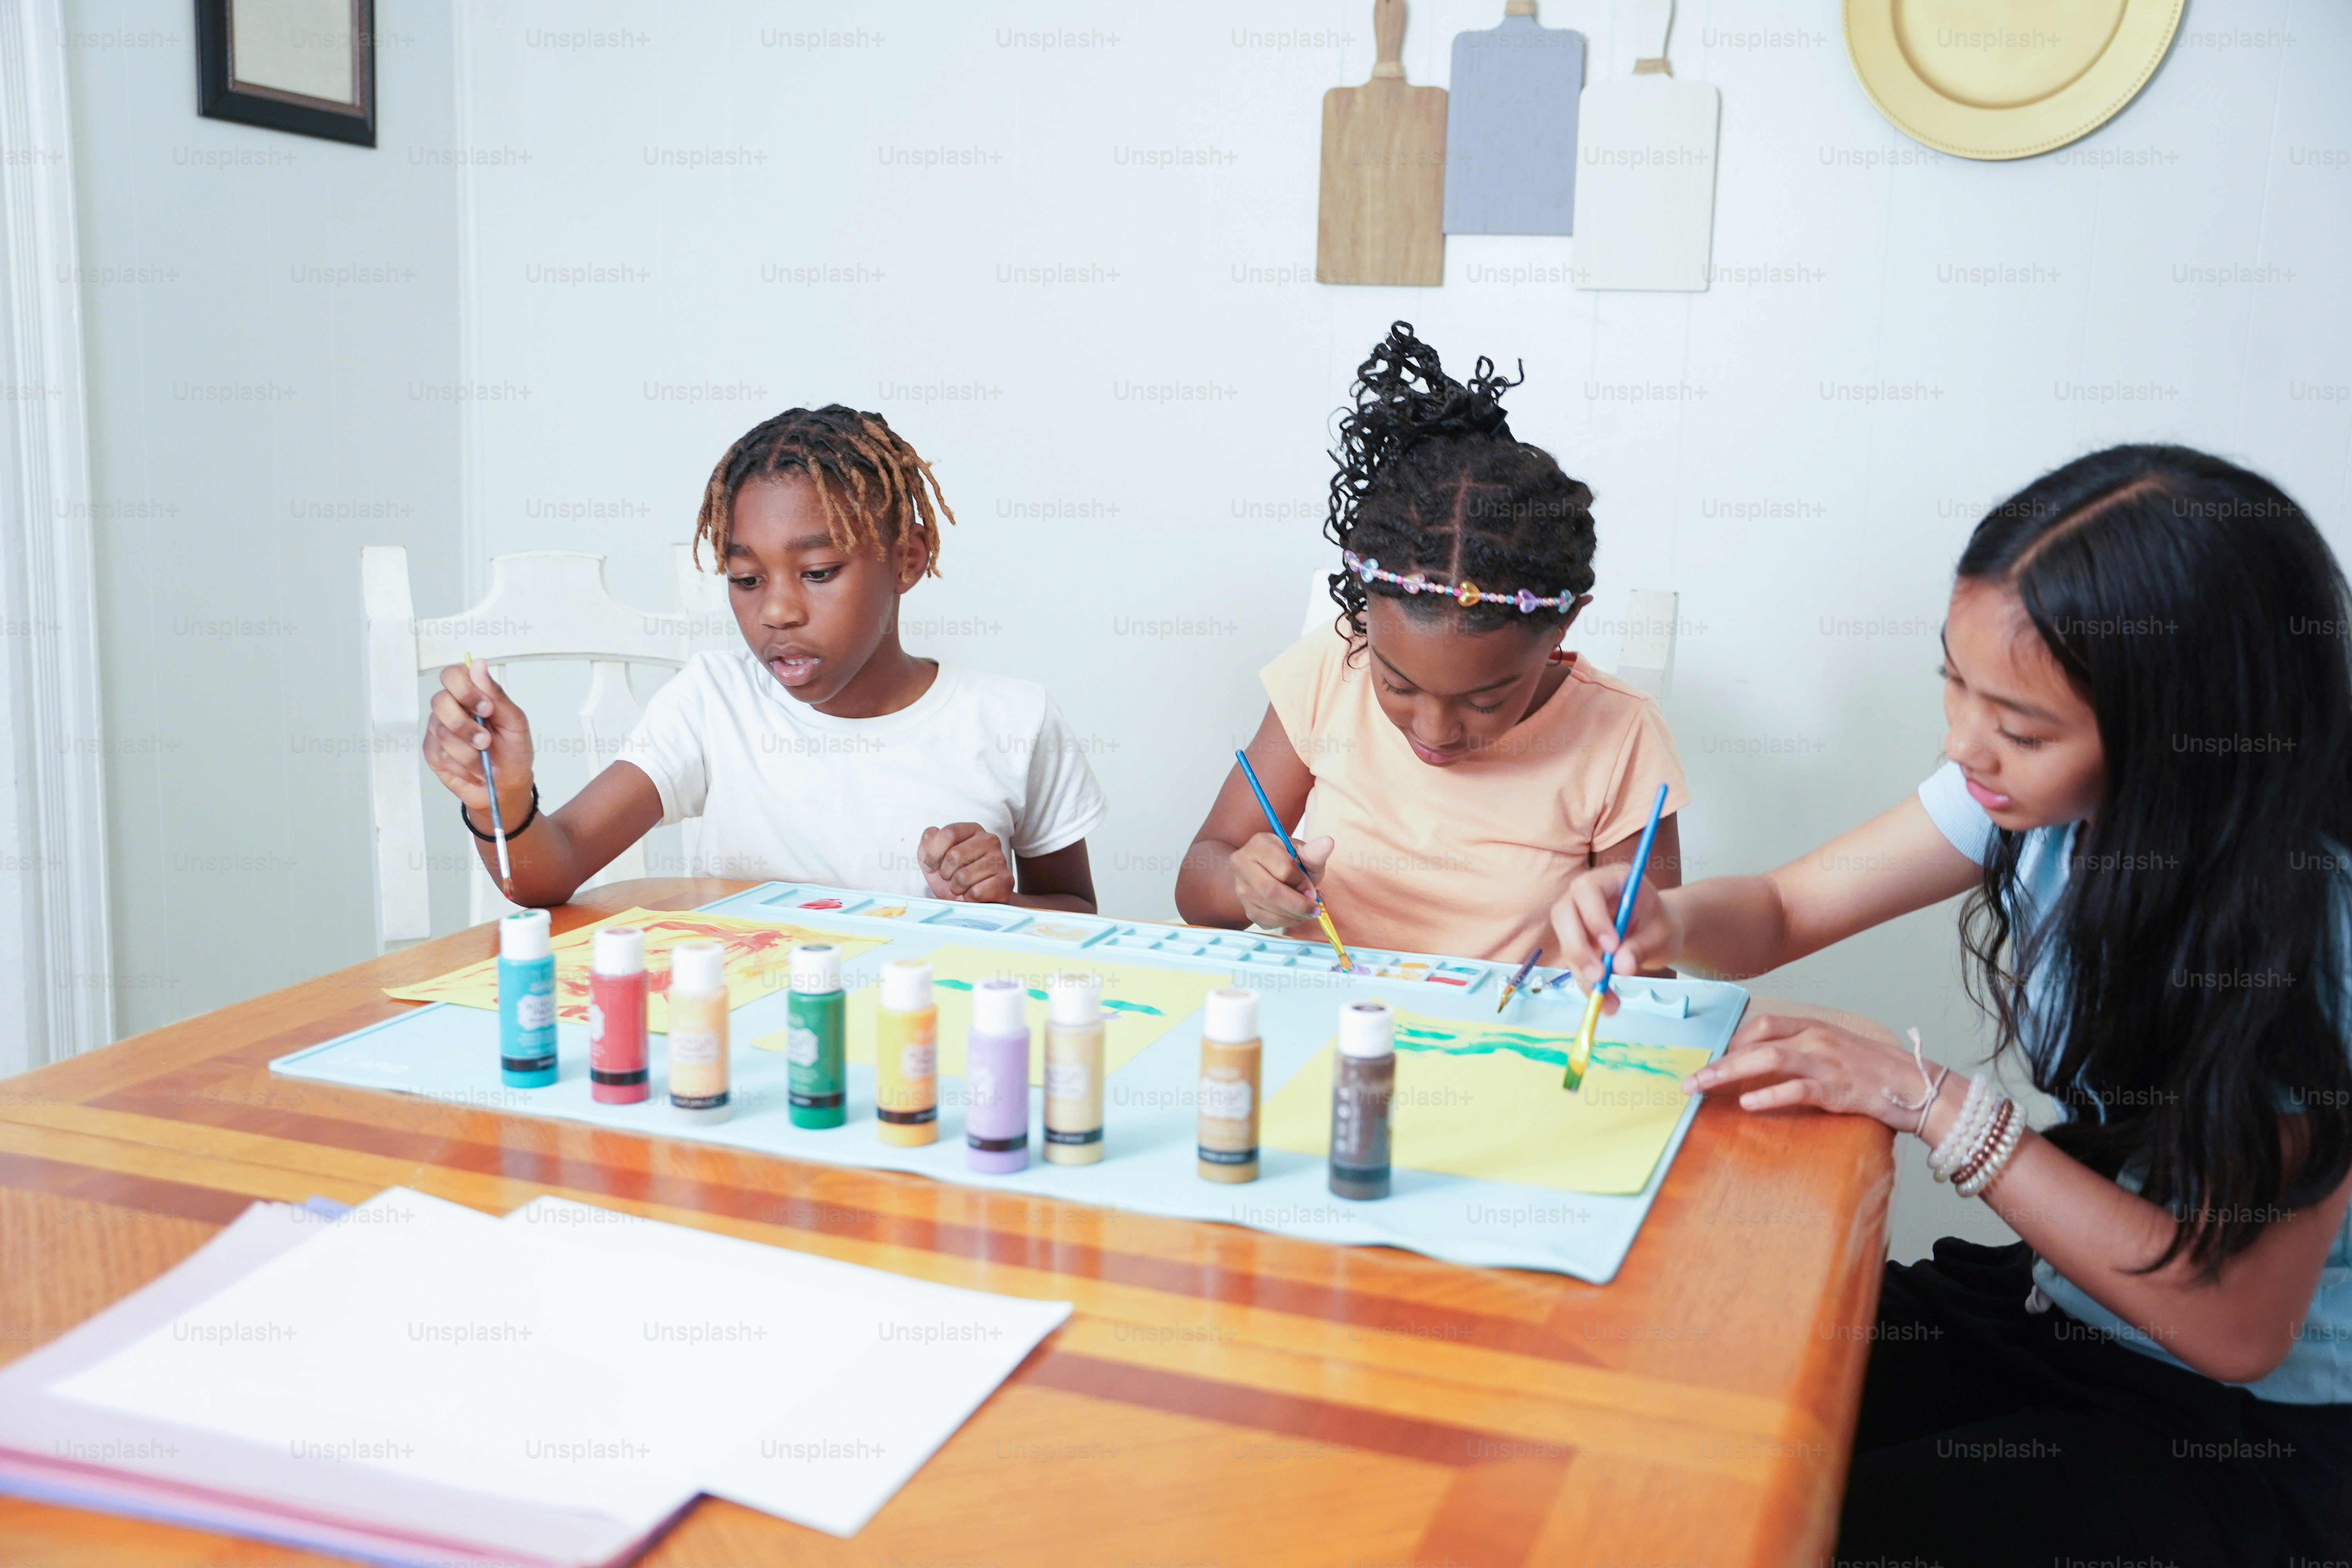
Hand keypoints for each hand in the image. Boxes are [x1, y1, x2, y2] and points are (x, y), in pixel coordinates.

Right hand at [423, 662, 534, 828]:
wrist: (507, 786)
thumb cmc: (513, 751)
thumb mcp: (514, 722)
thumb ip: (496, 694)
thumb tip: (478, 665)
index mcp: (472, 695)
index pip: (453, 675)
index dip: (465, 689)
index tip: (486, 708)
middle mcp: (452, 708)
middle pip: (440, 701)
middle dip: (466, 725)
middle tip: (486, 740)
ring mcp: (439, 730)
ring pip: (443, 732)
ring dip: (469, 752)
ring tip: (485, 759)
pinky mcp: (433, 752)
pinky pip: (440, 754)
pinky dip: (463, 766)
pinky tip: (475, 769)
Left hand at [920, 823, 1013, 902]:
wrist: (975, 900)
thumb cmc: (954, 875)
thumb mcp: (935, 858)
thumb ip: (928, 842)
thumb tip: (931, 833)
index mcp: (973, 830)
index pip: (949, 833)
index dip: (933, 853)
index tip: (931, 866)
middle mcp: (990, 840)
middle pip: (955, 855)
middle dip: (945, 873)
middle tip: (949, 878)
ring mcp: (1000, 859)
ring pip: (963, 877)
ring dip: (956, 887)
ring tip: (961, 887)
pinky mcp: (1006, 881)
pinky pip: (975, 892)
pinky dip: (968, 897)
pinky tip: (973, 894)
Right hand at [1232, 832, 1330, 930]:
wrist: (1270, 872)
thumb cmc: (1290, 861)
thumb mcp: (1304, 854)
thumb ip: (1315, 852)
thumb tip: (1328, 842)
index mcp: (1260, 844)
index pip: (1283, 868)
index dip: (1302, 883)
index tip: (1314, 890)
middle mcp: (1243, 864)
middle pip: (1271, 891)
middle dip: (1298, 904)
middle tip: (1315, 909)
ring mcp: (1240, 887)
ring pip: (1268, 908)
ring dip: (1295, 915)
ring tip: (1308, 911)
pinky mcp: (1245, 906)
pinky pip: (1265, 921)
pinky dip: (1286, 922)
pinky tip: (1295, 915)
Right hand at [1552, 862, 1682, 1012]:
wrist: (1659, 933)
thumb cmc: (1661, 924)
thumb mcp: (1661, 934)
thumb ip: (1642, 947)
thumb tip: (1622, 966)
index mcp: (1611, 880)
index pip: (1587, 888)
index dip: (1593, 916)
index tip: (1612, 945)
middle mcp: (1587, 895)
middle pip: (1564, 913)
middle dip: (1578, 947)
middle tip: (1599, 976)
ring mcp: (1578, 918)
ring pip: (1565, 941)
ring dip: (1581, 971)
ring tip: (1605, 998)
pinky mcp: (1576, 941)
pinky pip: (1574, 962)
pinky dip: (1586, 983)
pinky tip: (1604, 1001)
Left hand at [1683, 1012, 1943, 1132]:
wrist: (1916, 1085)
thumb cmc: (1872, 1071)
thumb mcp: (1833, 1051)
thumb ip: (1800, 1052)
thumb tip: (1760, 1065)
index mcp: (1814, 1027)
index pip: (1763, 1024)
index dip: (1732, 1039)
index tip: (1710, 1057)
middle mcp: (1816, 1039)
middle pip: (1756, 1042)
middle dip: (1718, 1060)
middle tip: (1689, 1080)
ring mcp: (1826, 1062)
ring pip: (1768, 1059)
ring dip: (1730, 1073)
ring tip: (1703, 1087)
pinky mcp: (1837, 1089)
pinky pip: (1797, 1089)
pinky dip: (1770, 1095)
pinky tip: (1748, 1103)